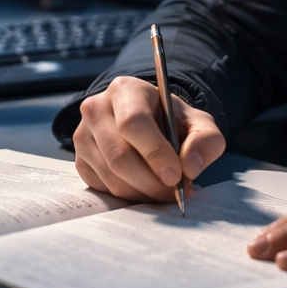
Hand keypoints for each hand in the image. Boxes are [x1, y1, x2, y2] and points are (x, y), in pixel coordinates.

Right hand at [73, 76, 225, 202]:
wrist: (148, 123)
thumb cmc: (171, 121)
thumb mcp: (197, 123)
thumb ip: (205, 140)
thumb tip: (190, 166)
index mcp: (125, 90)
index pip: (133, 123)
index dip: (155, 152)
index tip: (176, 176)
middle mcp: (96, 109)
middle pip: (120, 155)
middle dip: (152, 182)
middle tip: (176, 193)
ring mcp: (83, 136)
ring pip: (112, 176)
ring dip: (144, 193)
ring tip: (167, 192)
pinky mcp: (81, 162)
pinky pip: (104, 188)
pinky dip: (130, 197)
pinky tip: (147, 190)